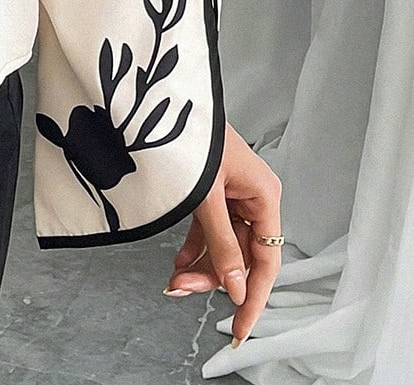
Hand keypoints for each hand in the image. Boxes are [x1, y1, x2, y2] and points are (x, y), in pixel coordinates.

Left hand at [164, 121, 282, 347]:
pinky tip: (178, 262)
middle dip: (213, 276)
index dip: (253, 297)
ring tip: (173, 280)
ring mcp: (233, 194)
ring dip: (200, 264)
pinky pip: (209, 229)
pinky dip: (194, 246)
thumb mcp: (205, 194)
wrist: (161, 99)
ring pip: (224, 244)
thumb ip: (221, 242)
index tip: (240, 329)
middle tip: (181, 289)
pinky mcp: (213, 191)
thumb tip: (234, 288)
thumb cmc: (191, 135)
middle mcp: (254, 197)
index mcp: (264, 195)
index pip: (266, 261)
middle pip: (242, 255)